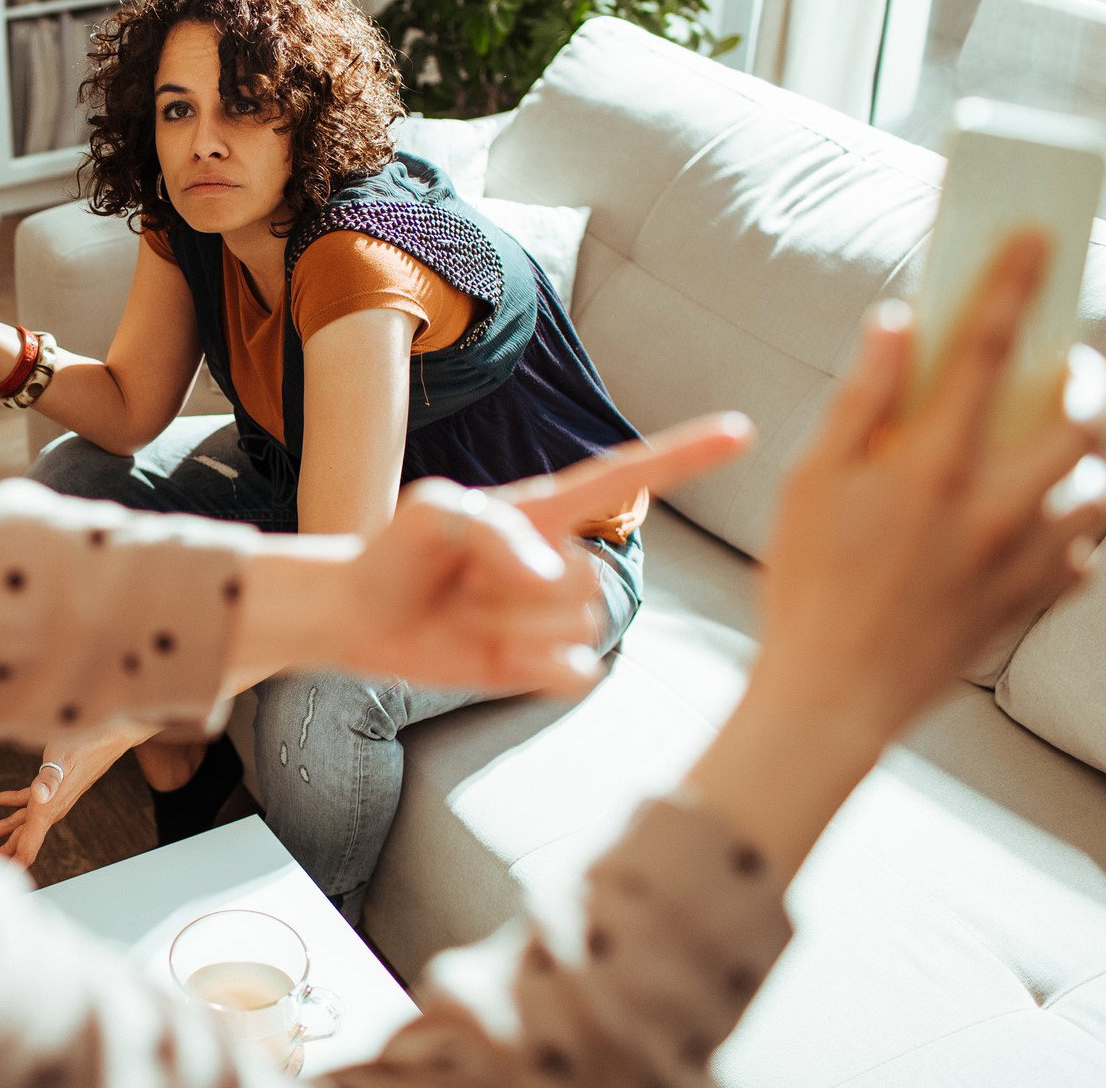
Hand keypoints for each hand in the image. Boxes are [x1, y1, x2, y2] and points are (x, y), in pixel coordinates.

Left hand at [0, 724, 147, 869]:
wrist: (108, 736)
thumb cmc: (86, 744)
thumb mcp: (63, 757)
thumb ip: (50, 778)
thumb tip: (39, 794)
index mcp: (49, 810)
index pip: (28, 849)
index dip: (12, 867)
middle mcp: (49, 811)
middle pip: (18, 841)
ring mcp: (49, 801)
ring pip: (16, 823)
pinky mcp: (48, 788)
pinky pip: (20, 801)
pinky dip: (1, 801)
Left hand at [310, 415, 754, 692]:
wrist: (362, 615)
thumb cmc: (397, 551)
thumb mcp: (431, 512)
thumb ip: (491, 529)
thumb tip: (550, 577)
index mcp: (544, 510)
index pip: (626, 478)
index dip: (685, 454)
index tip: (743, 431)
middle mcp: (560, 560)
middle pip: (584, 579)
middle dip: (516, 587)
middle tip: (461, 581)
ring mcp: (554, 616)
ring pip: (575, 627)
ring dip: (511, 627)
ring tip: (467, 611)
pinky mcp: (541, 665)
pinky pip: (572, 673)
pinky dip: (532, 669)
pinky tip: (490, 654)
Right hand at [753, 232, 1105, 747]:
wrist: (834, 695)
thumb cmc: (808, 585)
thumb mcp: (809, 481)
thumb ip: (860, 400)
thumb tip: (897, 326)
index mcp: (933, 467)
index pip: (985, 349)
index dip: (1011, 284)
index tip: (1035, 238)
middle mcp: (995, 508)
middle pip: (1080, 420)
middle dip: (1084, 377)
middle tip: (1065, 361)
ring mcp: (1022, 561)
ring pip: (1094, 490)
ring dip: (1080, 459)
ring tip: (1045, 448)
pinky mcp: (1028, 605)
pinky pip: (1079, 555)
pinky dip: (1067, 530)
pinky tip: (1029, 525)